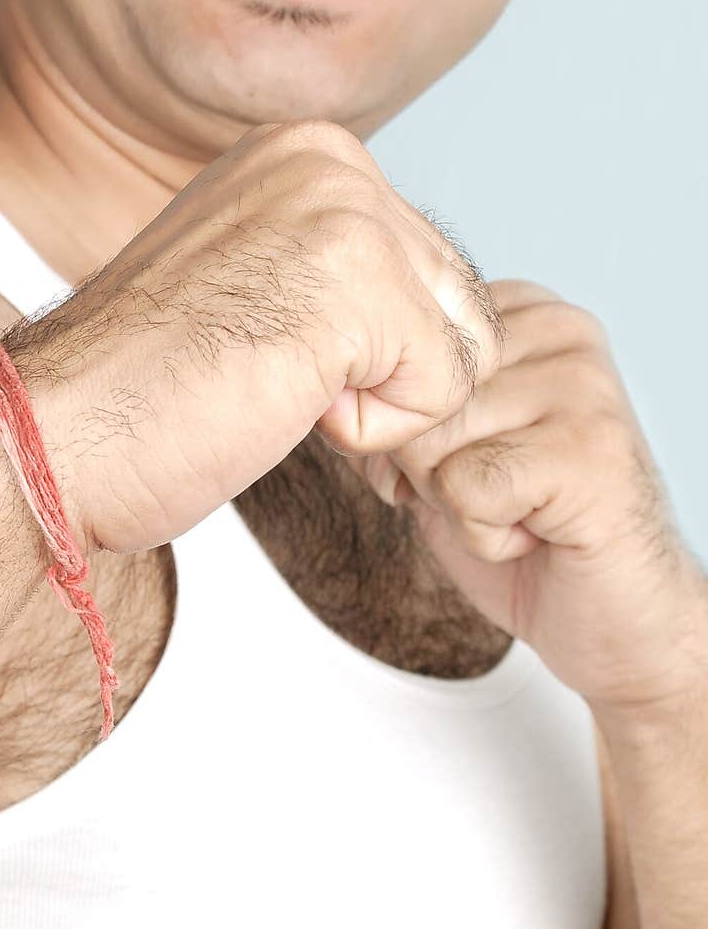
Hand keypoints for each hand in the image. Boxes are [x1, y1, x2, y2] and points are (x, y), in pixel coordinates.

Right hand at [24, 120, 502, 554]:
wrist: (55, 431)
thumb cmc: (144, 387)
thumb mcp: (253, 287)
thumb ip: (336, 270)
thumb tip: (435, 313)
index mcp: (307, 153)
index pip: (433, 271)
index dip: (378, 355)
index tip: (280, 365)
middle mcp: (332, 159)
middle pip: (463, 307)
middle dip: (393, 379)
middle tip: (286, 392)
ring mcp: (344, 211)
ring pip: (462, 349)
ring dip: (382, 404)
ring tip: (279, 392)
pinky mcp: (355, 282)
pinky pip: (443, 390)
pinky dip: (372, 433)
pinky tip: (280, 405)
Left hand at [350, 279, 706, 706]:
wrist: (614, 615)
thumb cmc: (523, 528)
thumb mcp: (439, 450)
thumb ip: (386, 407)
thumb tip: (314, 390)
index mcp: (524, 314)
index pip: (396, 351)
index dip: (404, 430)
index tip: (465, 459)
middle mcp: (561, 332)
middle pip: (410, 400)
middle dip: (427, 472)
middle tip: (497, 494)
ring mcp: (583, 387)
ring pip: (431, 444)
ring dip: (459, 506)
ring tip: (520, 510)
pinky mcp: (590, 451)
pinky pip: (468, 489)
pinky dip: (486, 535)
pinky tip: (535, 533)